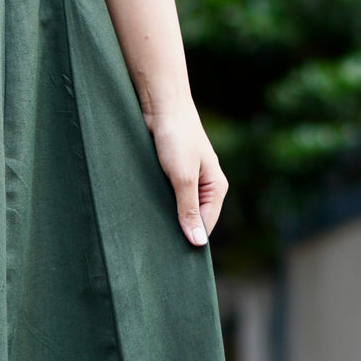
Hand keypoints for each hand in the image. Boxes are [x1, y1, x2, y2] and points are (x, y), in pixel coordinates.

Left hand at [142, 102, 228, 247]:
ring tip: (148, 231)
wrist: (160, 104)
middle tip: (157, 247)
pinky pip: (165, 195)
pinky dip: (156, 203)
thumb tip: (198, 243)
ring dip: (164, 216)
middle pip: (192, 218)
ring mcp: (186, 179)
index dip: (191, 239)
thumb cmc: (176, 137)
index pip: (206, 224)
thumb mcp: (183, 177)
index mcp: (216, 188)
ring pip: (176, 207)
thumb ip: (188, 209)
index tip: (173, 256)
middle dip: (177, 230)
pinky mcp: (169, 172)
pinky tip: (143, 211)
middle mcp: (204, 186)